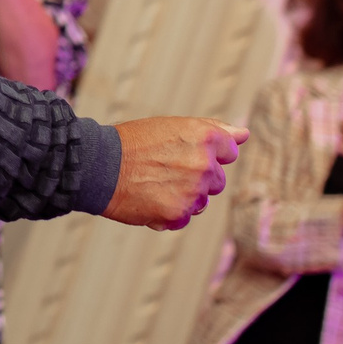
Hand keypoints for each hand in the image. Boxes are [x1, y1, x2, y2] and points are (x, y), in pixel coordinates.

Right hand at [104, 116, 246, 229]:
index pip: (229, 151)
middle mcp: (204, 164)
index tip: (183, 152)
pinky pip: (184, 218)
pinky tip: (148, 198)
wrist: (98, 165)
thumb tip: (244, 134)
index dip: (206, 152)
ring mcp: (193, 191)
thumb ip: (214, 129)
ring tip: (153, 183)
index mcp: (205, 137)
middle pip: (217, 180)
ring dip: (183, 197)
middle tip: (164, 169)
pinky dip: (168, 213)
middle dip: (197, 178)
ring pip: (200, 201)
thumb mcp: (174, 125)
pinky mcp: (178, 214)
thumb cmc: (133, 142)